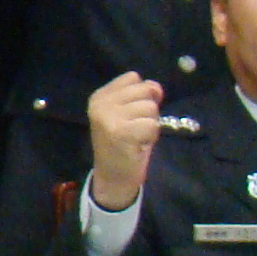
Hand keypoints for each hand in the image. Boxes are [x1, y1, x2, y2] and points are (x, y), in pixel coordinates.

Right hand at [86, 71, 165, 213]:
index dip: (142, 94)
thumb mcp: (127, 113)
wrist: (112, 177)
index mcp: (99, 96)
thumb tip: (157, 88)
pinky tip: (138, 144)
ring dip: (150, 124)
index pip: (133, 77)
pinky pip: (152, 124)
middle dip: (148, 110)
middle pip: (145, 90)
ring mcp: (109, 117)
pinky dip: (151, 136)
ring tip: (137, 136)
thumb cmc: (123, 144)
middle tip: (135, 127)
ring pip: (150, 108)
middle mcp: (101, 104)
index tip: (132, 114)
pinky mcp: (120, 132)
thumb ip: (140, 95)